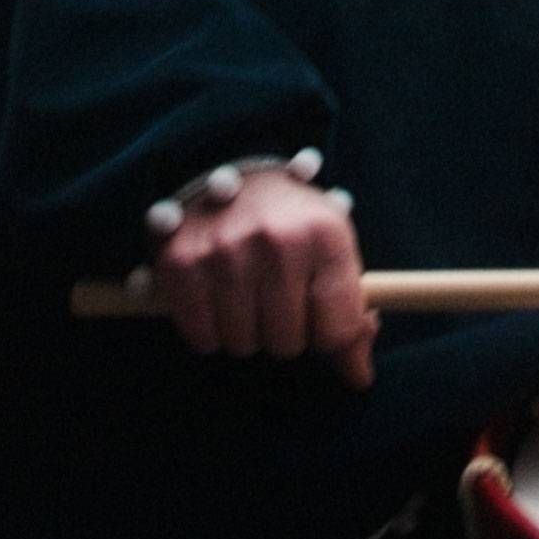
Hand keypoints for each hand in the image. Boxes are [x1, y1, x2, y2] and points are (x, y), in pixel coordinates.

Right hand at [152, 167, 376, 386]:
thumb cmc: (285, 215)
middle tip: (272, 295)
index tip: (316, 317)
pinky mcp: (180, 264)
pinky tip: (212, 296)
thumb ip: (350, 311)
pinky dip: (206, 329)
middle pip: (286, 344)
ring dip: (243, 329)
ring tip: (242, 289)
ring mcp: (225, 252)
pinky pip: (201, 337)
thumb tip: (359, 378)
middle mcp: (277, 241)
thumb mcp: (331, 245)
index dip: (327, 335)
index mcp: (325, 234)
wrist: (219, 160)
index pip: (337, 331)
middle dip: (282, 331)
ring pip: (242, 345)